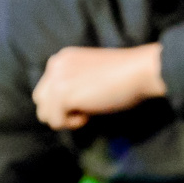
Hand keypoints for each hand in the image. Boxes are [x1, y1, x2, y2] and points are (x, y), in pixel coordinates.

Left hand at [32, 45, 165, 130]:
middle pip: (41, 100)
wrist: (142, 70)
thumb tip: (63, 106)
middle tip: (87, 108)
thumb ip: (74, 80)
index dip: (67, 99)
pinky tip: (90, 114)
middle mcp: (54, 66)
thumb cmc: (127, 74)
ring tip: (88, 112)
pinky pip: (56, 121)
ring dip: (66, 118)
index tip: (89, 98)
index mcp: (61, 58)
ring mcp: (57, 80)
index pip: (47, 88)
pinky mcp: (62, 95)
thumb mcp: (91, 72)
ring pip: (44, 113)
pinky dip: (73, 123)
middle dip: (61, 109)